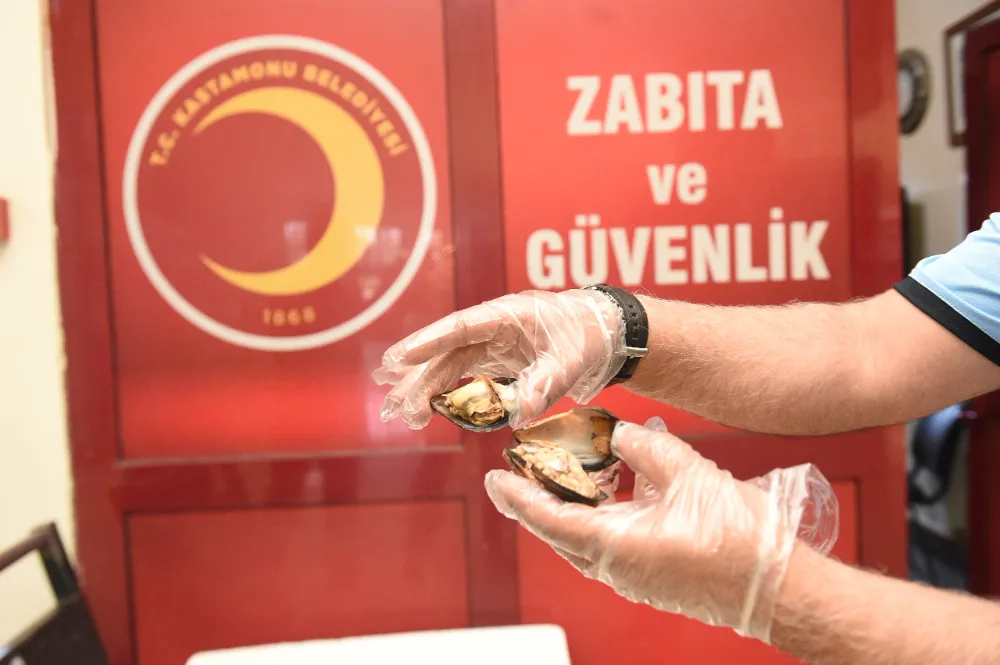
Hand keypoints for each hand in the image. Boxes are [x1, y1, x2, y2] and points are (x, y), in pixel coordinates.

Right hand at [372, 289, 626, 428]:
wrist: (603, 332)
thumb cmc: (587, 335)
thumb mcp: (572, 359)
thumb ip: (545, 382)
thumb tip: (519, 412)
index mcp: (507, 315)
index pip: (461, 327)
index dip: (429, 341)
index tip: (400, 357)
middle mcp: (491, 327)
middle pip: (446, 350)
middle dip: (417, 375)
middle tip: (393, 402)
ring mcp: (490, 343)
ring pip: (447, 364)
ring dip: (423, 387)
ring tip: (402, 413)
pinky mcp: (494, 360)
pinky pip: (460, 376)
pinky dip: (441, 392)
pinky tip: (423, 409)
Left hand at [483, 417, 838, 642]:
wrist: (780, 588)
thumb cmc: (737, 539)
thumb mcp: (686, 473)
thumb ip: (643, 447)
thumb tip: (617, 435)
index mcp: (612, 546)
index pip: (547, 519)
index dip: (517, 496)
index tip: (494, 478)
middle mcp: (615, 568)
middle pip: (560, 531)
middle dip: (539, 499)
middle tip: (522, 469)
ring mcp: (634, 577)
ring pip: (587, 539)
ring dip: (574, 506)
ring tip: (568, 471)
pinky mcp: (654, 577)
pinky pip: (614, 544)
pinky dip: (606, 515)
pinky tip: (622, 485)